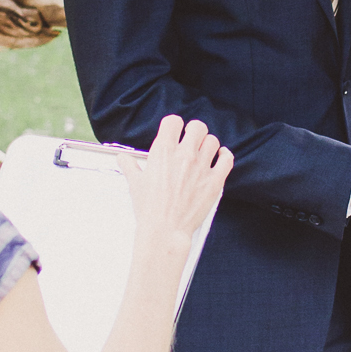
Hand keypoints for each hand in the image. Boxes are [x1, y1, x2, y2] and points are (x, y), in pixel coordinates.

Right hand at [124, 115, 232, 251]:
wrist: (165, 230)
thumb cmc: (149, 209)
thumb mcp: (135, 184)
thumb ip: (130, 167)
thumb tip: (123, 158)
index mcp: (163, 152)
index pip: (173, 122)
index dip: (174, 125)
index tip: (175, 132)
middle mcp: (184, 155)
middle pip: (197, 127)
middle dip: (193, 131)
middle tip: (191, 140)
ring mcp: (202, 167)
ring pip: (212, 141)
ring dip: (208, 144)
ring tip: (204, 151)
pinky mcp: (215, 180)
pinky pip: (227, 159)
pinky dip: (225, 155)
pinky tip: (221, 156)